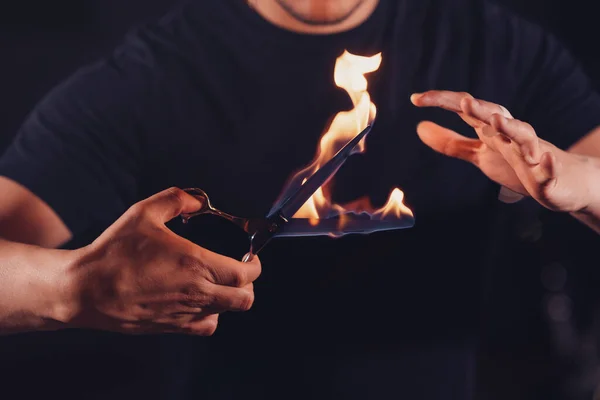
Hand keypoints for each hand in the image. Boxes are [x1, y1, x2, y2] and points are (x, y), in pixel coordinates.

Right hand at [67, 187, 260, 334]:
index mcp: (195, 264)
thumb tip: (197, 199)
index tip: (251, 257)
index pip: (245, 273)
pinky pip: (205, 327)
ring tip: (219, 283)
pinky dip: (211, 315)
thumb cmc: (113, 252)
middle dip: (250, 284)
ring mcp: (184, 313)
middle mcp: (196, 293)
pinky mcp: (171, 327)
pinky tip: (199, 300)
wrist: (85, 289)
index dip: (255, 265)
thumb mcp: (143, 213)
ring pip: (227, 313)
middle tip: (240, 270)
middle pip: (244, 298)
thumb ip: (175, 199)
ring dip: (230, 298)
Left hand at [411, 90, 594, 212]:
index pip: (466, 109)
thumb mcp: (479, 153)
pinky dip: (546, 162)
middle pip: (495, 115)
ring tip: (496, 120)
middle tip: (463, 101)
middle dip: (480, 108)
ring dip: (510, 127)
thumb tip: (419, 126)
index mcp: (492, 129)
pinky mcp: (548, 173)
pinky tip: (543, 159)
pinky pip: (548, 167)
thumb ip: (450, 142)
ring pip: (523, 135)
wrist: (560, 181)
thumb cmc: (517, 164)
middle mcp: (511, 135)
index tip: (415, 99)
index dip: (442, 102)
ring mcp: (532, 152)